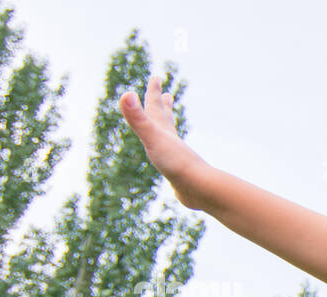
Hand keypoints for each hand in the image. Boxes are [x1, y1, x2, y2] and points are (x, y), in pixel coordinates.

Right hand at [119, 75, 205, 208]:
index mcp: (163, 131)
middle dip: (163, 106)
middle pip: (166, 120)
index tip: (157, 77)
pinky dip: (170, 154)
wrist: (199, 190)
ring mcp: (176, 157)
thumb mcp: (153, 138)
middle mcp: (171, 141)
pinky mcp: (179, 172)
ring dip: (169, 130)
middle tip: (167, 95)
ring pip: (171, 139)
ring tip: (169, 126)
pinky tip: (172, 159)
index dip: (154, 91)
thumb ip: (139, 119)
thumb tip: (126, 93)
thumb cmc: (176, 164)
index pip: (156, 107)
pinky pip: (173, 159)